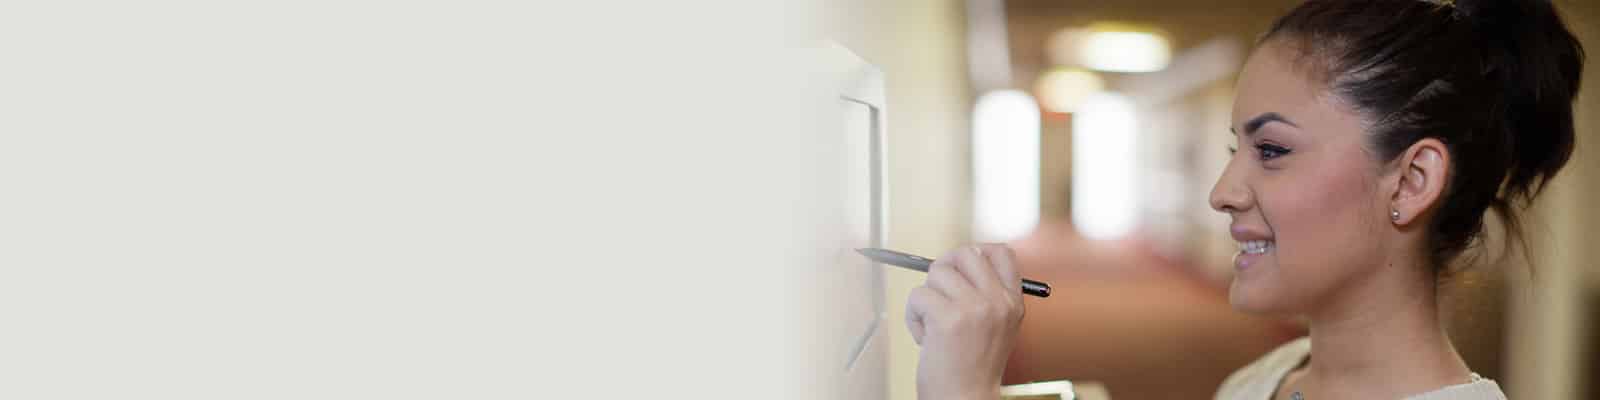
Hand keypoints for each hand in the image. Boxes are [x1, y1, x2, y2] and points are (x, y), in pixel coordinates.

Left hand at [905, 244, 1025, 399]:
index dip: (975, 253)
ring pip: (936, 272)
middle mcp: (999, 302)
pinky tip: (925, 337)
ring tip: (932, 326)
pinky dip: (913, 316)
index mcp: (1013, 302)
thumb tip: (952, 261)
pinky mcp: (949, 318)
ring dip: (925, 297)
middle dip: (943, 268)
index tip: (960, 270)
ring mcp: (976, 308)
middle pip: (964, 253)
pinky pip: (918, 295)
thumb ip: (985, 295)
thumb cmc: (971, 367)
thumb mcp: (995, 327)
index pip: (1001, 252)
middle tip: (937, 293)